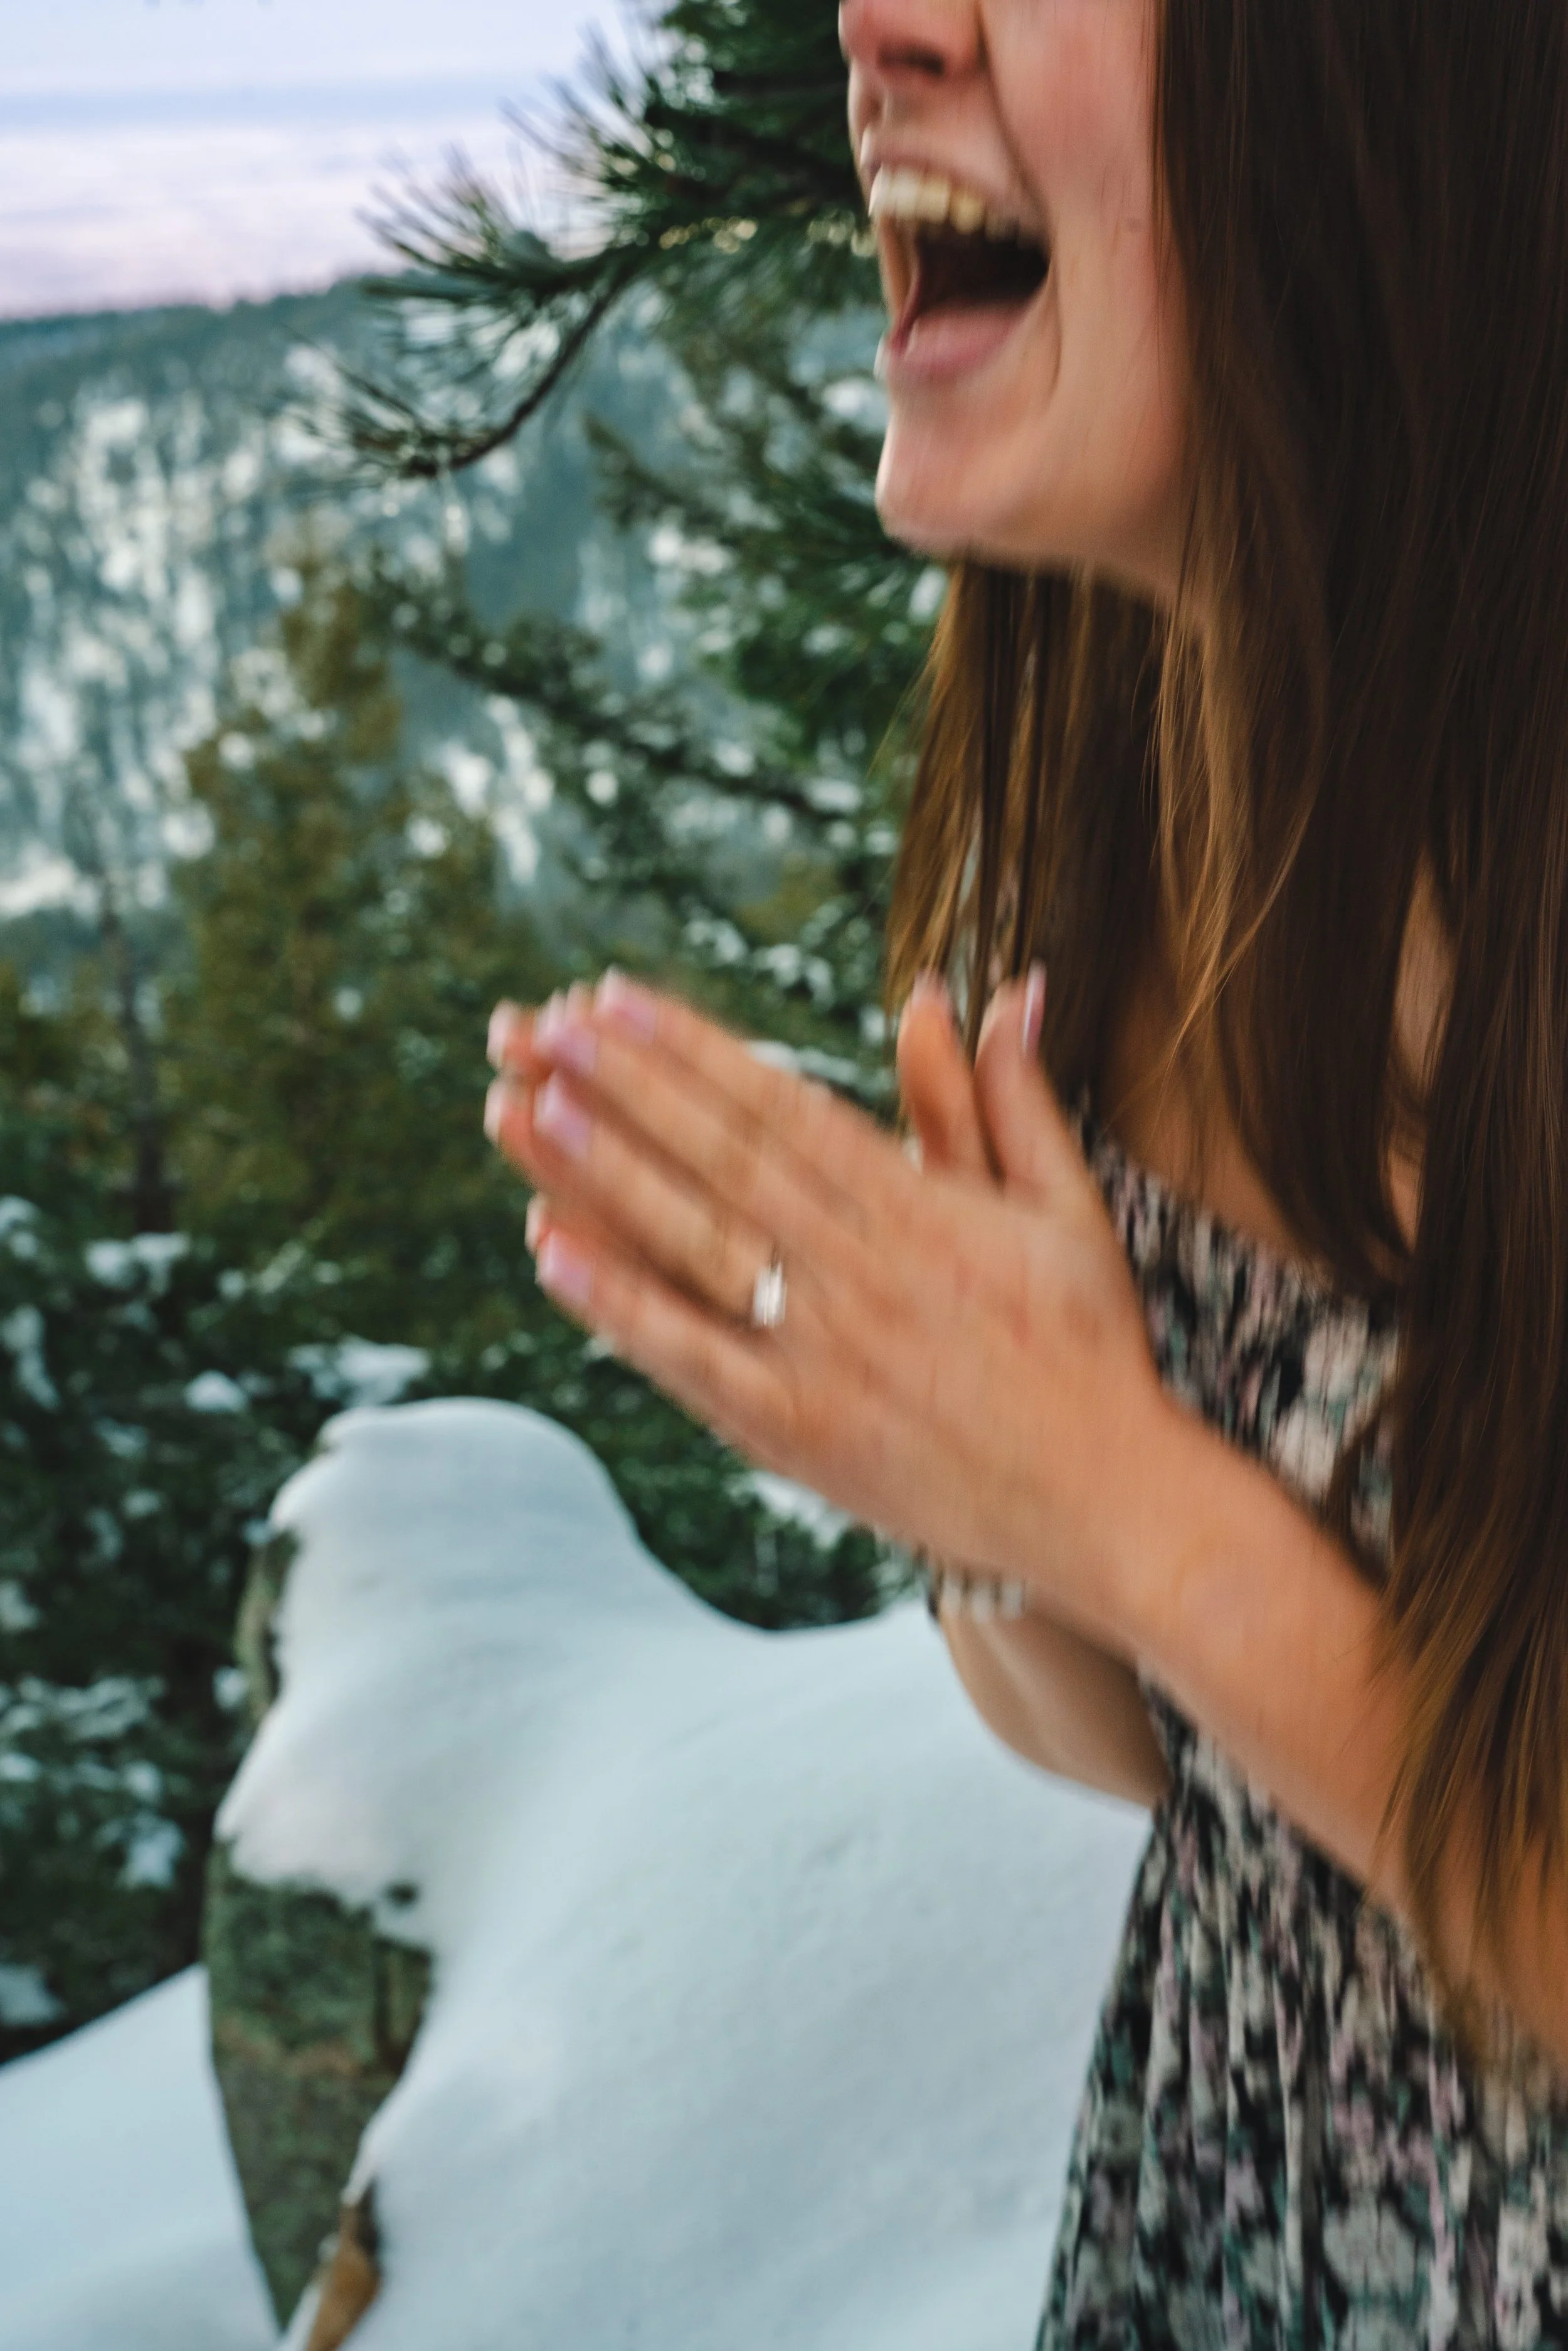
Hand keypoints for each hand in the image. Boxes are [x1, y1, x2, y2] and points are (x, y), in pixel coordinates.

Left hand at [484, 972, 1171, 1645]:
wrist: (1106, 1503)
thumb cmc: (1087, 1350)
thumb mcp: (1067, 1207)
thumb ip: (1010, 1098)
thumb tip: (1005, 986)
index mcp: (921, 1209)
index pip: (784, 1106)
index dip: (693, 1049)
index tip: (617, 999)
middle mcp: (862, 1271)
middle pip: (722, 1159)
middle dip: (624, 1087)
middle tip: (536, 1028)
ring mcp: (823, 1353)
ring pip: (695, 1244)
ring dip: (601, 1175)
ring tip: (521, 1108)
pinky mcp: (797, 1431)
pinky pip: (691, 1356)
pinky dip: (617, 1304)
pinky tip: (547, 1248)